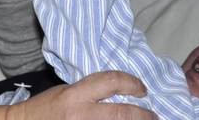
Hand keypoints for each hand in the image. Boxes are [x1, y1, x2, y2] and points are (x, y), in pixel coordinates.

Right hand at [3, 71, 155, 119]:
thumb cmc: (45, 109)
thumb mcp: (67, 91)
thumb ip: (91, 91)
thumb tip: (121, 92)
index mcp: (75, 95)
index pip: (111, 81)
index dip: (132, 83)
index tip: (142, 89)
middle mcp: (81, 114)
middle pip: (122, 113)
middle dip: (143, 115)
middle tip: (153, 116)